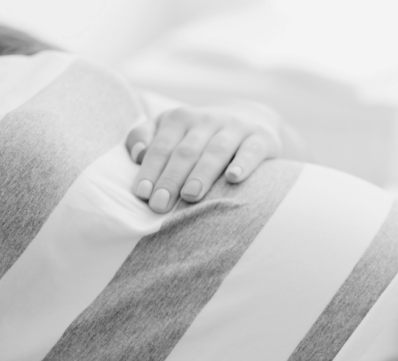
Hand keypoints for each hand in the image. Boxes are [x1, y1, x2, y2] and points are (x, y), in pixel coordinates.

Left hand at [126, 103, 283, 212]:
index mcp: (180, 118)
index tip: (142, 195)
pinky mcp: (260, 139)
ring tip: (190, 196)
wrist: (252, 118)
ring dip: (201, 173)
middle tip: (160, 205)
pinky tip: (233, 178)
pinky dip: (243, 164)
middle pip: (186, 151)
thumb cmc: (201, 134)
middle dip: (171, 178)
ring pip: (216, 151)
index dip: (150, 170)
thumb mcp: (171, 128)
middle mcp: (206, 120)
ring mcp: (234, 128)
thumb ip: (145, 136)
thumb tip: (137, 154)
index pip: (161, 147)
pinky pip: (251, 152)